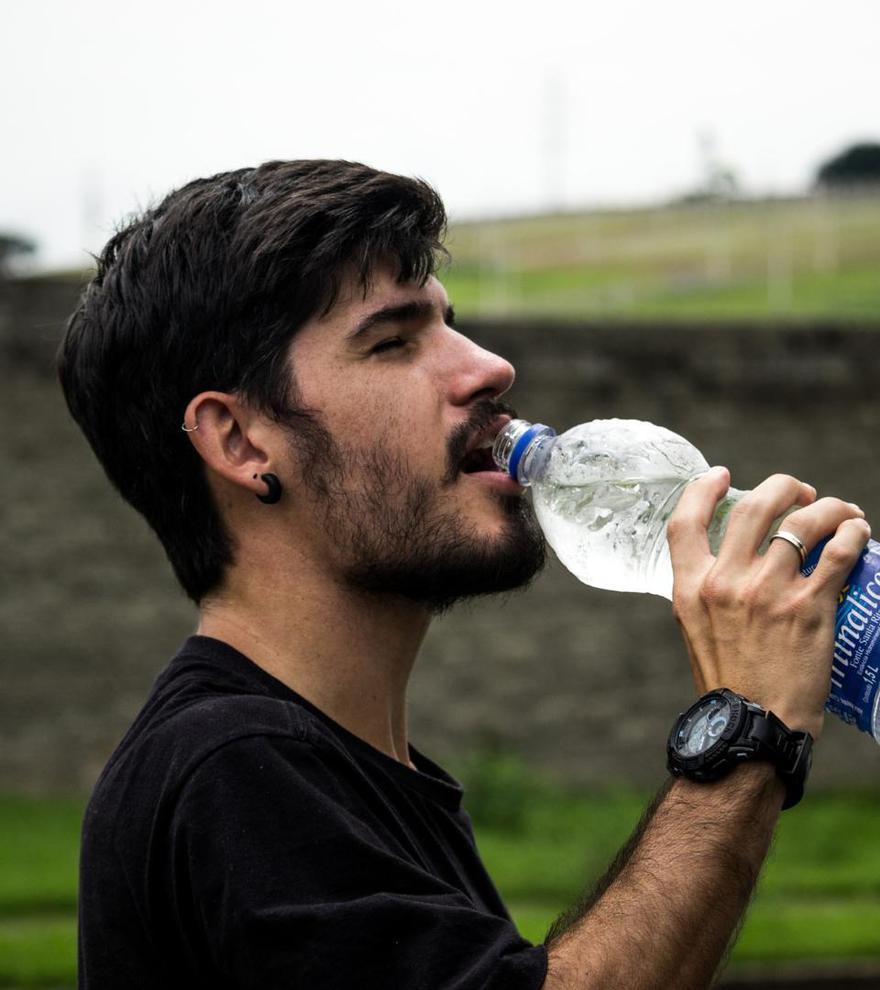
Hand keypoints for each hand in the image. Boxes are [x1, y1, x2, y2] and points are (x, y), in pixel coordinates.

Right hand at [668, 469, 870, 739]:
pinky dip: (852, 533)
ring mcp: (768, 592)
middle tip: (801, 493)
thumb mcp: (697, 632)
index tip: (720, 475)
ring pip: (803, 521)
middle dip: (783, 487)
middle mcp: (725, 583)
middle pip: (754, 506)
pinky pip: (838, 551)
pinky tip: (859, 532)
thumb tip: (731, 566)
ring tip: (842, 512)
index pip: (684, 522)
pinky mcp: (810, 607)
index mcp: (690, 588)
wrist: (753, 728)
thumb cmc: (729, 685)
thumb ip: (708, 594)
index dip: (702, 489)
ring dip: (829, 507)